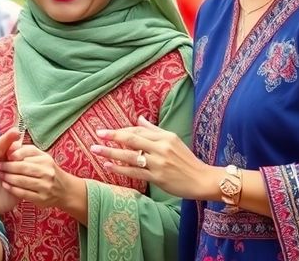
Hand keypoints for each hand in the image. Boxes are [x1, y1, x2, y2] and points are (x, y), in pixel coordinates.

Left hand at [0, 144, 83, 212]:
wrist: (64, 190)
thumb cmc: (47, 170)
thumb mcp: (41, 157)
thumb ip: (26, 151)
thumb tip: (10, 146)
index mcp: (45, 159)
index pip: (27, 154)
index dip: (13, 154)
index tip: (3, 155)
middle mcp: (47, 171)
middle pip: (23, 167)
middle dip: (7, 166)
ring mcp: (45, 186)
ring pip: (22, 181)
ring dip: (8, 178)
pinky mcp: (41, 198)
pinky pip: (23, 193)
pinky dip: (12, 189)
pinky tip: (5, 186)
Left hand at [91, 116, 213, 200]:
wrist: (202, 179)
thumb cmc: (186, 160)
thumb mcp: (173, 139)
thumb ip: (154, 130)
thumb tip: (139, 118)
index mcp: (165, 137)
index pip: (138, 131)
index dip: (120, 131)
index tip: (105, 131)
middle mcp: (161, 148)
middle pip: (132, 140)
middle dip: (112, 137)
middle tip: (97, 135)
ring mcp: (159, 163)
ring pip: (130, 156)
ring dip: (111, 152)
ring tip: (96, 150)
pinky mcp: (158, 177)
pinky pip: (135, 172)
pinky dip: (120, 169)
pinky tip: (108, 166)